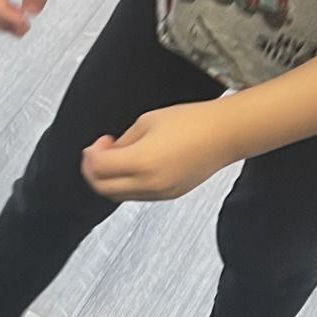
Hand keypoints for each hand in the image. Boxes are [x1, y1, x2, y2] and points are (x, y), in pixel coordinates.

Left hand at [81, 101, 238, 201]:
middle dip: (93, 171)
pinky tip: (133, 165)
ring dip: (109, 179)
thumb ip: (122, 141)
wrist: (226, 133)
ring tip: (117, 156)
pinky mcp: (171, 195)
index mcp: (141, 162)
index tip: (98, 143)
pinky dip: (127, 184)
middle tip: (98, 152)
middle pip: (103, 188)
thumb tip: (107, 153)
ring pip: (119, 195)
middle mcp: (150, 183)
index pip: (98, 168)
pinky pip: (138, 195)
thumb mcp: (146, 122)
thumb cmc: (193, 121)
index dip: (90, 155)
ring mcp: (161, 193)